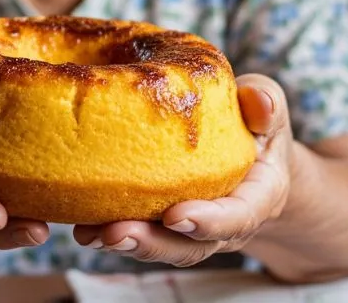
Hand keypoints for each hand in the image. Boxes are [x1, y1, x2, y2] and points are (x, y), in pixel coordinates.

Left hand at [73, 74, 291, 266]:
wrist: (251, 157)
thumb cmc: (255, 125)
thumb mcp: (267, 109)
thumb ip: (266, 104)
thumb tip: (258, 99)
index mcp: (257, 197)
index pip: (238, 217)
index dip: (209, 221)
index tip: (176, 216)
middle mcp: (224, 224)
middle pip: (191, 246)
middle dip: (153, 243)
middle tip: (116, 234)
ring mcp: (192, 230)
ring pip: (162, 247)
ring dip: (126, 244)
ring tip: (89, 234)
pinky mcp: (163, 224)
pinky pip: (141, 234)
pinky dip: (110, 232)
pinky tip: (80, 226)